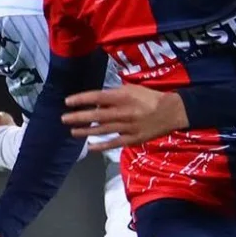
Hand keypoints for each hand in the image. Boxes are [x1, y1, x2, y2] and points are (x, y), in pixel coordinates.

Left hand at [62, 84, 188, 151]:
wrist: (172, 112)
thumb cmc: (150, 98)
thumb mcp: (132, 89)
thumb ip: (114, 95)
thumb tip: (96, 102)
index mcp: (123, 97)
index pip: (97, 97)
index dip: (81, 99)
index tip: (68, 101)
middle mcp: (124, 112)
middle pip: (97, 115)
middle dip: (79, 117)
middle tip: (64, 118)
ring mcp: (128, 127)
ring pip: (103, 130)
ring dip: (86, 131)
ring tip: (72, 131)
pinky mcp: (133, 139)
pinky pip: (114, 143)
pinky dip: (101, 145)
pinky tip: (90, 147)